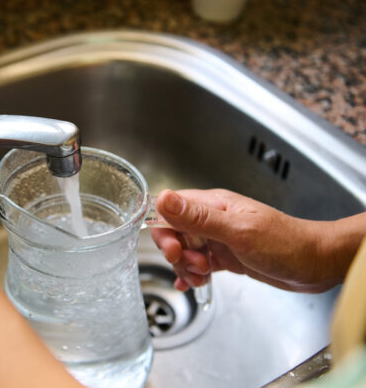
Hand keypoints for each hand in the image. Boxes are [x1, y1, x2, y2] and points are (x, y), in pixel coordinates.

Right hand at [151, 189, 358, 292]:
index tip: (174, 249)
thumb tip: (164, 199)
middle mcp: (213, 219)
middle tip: (193, 265)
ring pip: (186, 250)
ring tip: (203, 275)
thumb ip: (198, 217)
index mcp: (213, 204)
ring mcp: (220, 238)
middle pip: (175, 231)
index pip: (171, 209)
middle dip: (176, 252)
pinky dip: (192, 274)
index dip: (164, 229)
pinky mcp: (226, 256)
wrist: (317, 264)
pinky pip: (199, 263)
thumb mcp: (238, 231)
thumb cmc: (286, 244)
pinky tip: (192, 284)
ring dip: (186, 266)